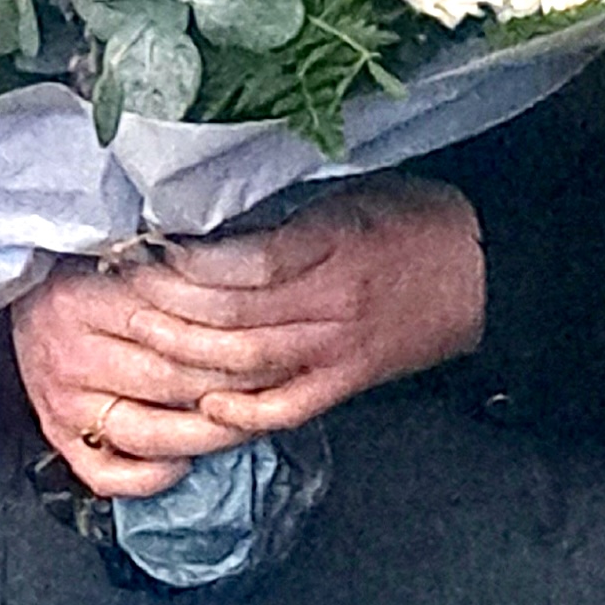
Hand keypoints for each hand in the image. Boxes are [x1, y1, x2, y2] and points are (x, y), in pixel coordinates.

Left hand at [7, 180, 485, 493]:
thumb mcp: (353, 191)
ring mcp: (337, 351)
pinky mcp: (347, 383)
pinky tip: (201, 404)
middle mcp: (330, 304)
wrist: (488, 272)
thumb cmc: (417, 220)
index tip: (142, 242)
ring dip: (185, 354)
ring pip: (247, 363)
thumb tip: (210, 212)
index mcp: (332, 245)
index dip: (187, 258)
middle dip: (166, 306)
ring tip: (137, 335)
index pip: (245, 260)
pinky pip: (287, 408)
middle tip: (116, 291)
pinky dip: (242, 413)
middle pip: (232, 316)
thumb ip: (286, 211)